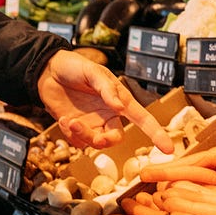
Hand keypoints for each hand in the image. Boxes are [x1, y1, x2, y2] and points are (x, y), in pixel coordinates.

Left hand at [35, 49, 173, 153]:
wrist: (47, 70)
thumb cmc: (74, 66)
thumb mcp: (92, 71)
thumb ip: (106, 89)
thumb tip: (118, 107)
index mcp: (119, 100)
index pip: (142, 119)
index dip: (156, 133)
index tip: (168, 148)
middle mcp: (107, 115)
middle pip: (115, 138)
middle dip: (105, 141)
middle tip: (96, 138)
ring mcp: (91, 123)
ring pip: (95, 143)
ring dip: (83, 135)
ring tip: (70, 121)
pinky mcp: (74, 128)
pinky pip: (77, 142)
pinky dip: (70, 134)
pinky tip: (62, 119)